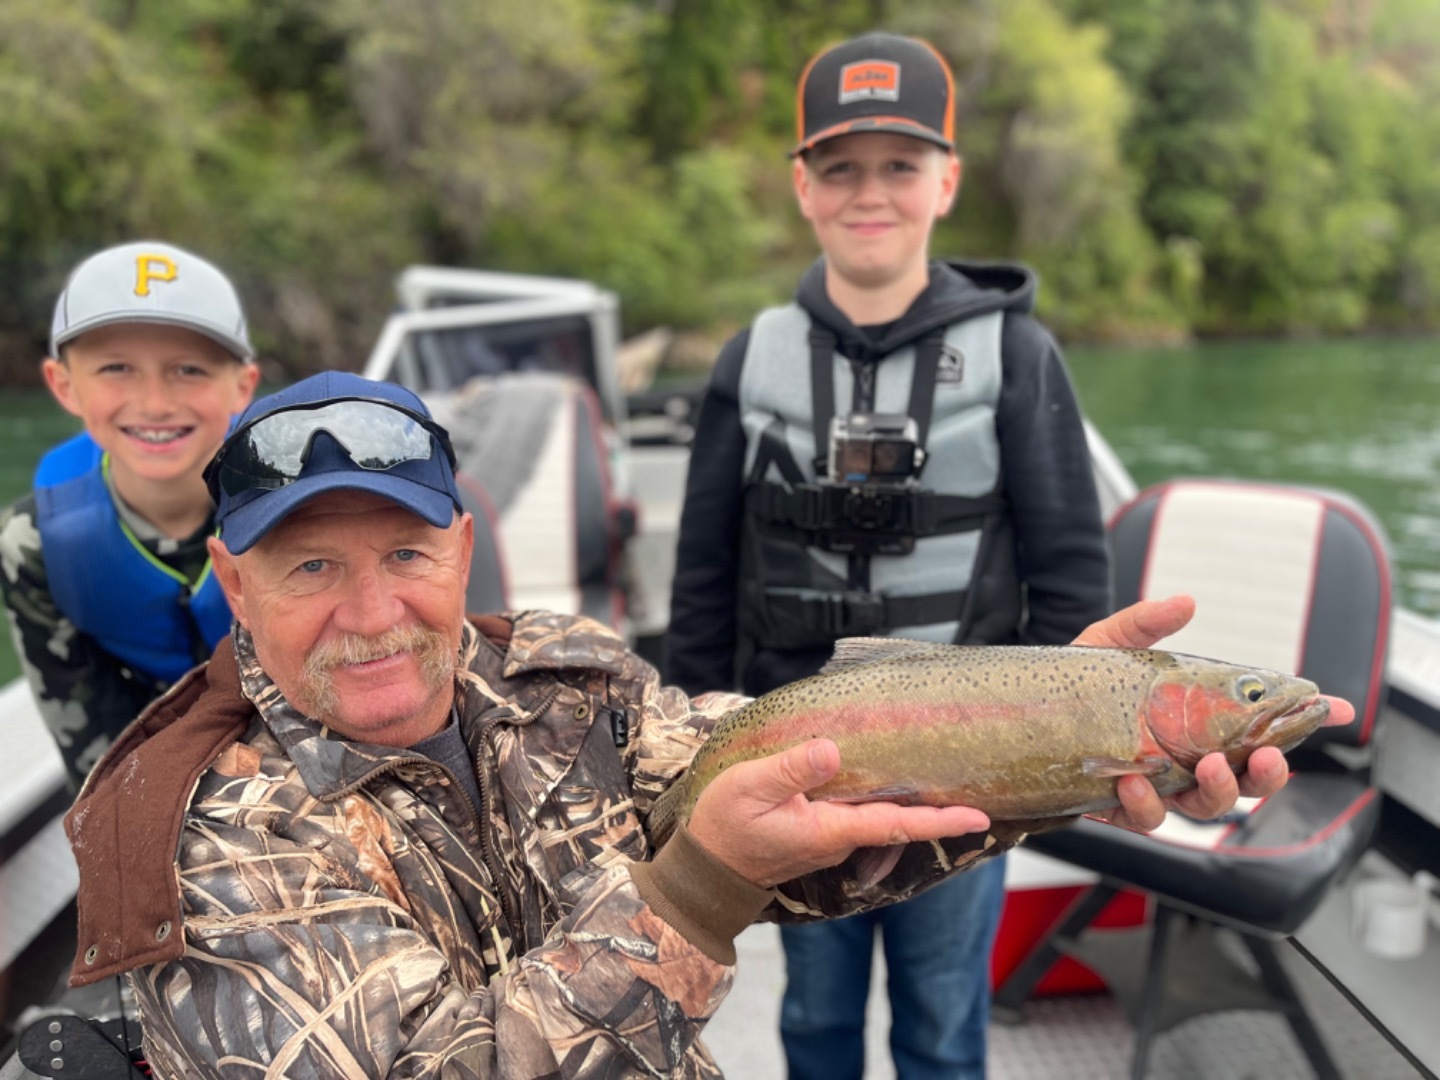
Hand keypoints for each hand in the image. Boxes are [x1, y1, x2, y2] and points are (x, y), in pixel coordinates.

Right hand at [685, 739, 990, 887]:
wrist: (704, 872)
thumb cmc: (722, 828)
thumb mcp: (749, 788)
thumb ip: (791, 770)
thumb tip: (832, 750)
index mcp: (828, 830)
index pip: (896, 823)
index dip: (940, 820)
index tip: (979, 817)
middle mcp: (837, 839)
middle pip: (899, 823)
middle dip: (940, 811)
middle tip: (979, 793)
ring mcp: (829, 841)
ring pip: (881, 821)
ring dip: (915, 806)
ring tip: (947, 784)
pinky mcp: (817, 835)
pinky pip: (860, 818)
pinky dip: (884, 803)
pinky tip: (890, 784)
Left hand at [1073, 595, 1356, 831]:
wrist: (1016, 719)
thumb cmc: (1071, 686)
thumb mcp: (1106, 645)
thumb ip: (1144, 624)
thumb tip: (1185, 602)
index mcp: (1193, 725)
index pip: (1258, 730)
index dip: (1301, 723)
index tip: (1338, 708)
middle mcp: (1181, 762)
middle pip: (1244, 782)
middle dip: (1265, 775)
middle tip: (1264, 757)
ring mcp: (1153, 788)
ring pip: (1203, 809)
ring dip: (1214, 792)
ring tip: (1205, 767)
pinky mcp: (1115, 808)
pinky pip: (1143, 818)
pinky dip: (1145, 804)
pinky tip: (1134, 783)